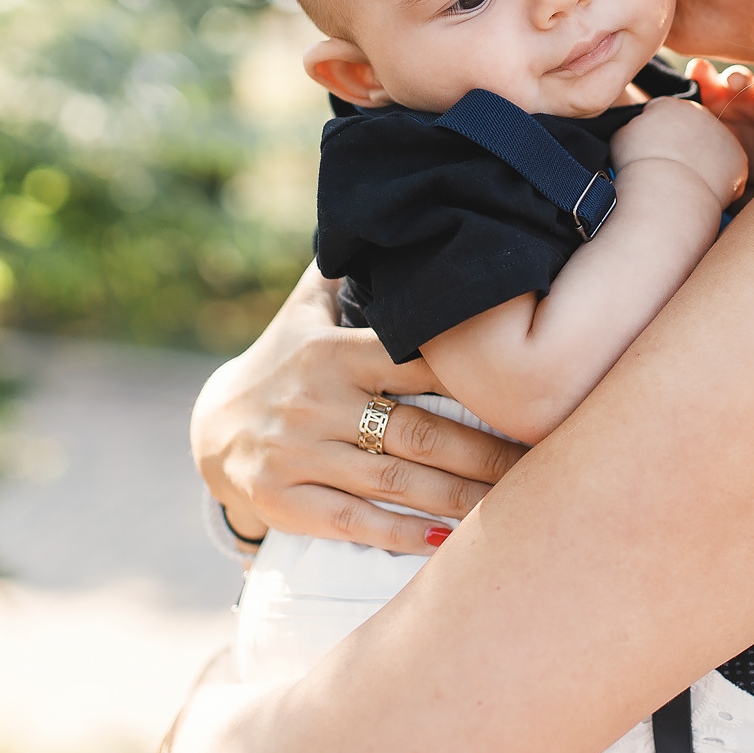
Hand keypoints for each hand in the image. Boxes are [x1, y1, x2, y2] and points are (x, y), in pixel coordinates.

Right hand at [190, 266, 525, 552]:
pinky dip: (403, 536)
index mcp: (334, 352)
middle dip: (486, 452)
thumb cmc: (282, 364)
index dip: (476, 380)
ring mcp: (300, 454)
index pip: (417, 362)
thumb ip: (346, 272)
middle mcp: (318, 403)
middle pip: (420, 431)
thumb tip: (381, 208)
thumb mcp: (304, 312)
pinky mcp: (286, 500)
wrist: (211, 430)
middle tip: (542, 464)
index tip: (530, 393)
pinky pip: (355, 522)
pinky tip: (446, 544)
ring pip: (398, 482)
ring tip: (515, 507)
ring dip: (460, 498)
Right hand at [611, 95, 747, 206]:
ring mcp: (722, 135)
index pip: (664, 113)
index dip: (656, 135)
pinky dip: (718, 181)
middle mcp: (701, 112)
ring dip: (701, 162)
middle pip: (691, 128)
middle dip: (683, 145)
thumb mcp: (622, 136)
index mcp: (670, 104)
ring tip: (684, 182)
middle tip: (669, 169)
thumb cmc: (639, 167)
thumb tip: (637, 128)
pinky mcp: (738, 159)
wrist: (667, 191)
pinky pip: (728, 170)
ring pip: (711, 148)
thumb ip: (634, 125)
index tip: (651, 153)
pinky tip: (702, 190)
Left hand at [685, 60, 753, 191]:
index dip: (702, 73)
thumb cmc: (729, 150)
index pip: (705, 79)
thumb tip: (681, 116)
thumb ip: (697, 128)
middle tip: (734, 86)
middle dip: (737, 79)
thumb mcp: (711, 143)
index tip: (697, 69)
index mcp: (715, 95)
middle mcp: (742, 89)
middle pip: (740, 77)